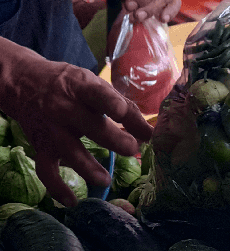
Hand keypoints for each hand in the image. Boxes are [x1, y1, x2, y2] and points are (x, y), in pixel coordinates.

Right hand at [5, 53, 152, 206]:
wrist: (25, 84)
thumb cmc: (72, 85)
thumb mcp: (96, 86)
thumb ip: (124, 107)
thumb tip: (150, 133)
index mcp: (83, 89)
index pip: (98, 95)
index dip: (111, 103)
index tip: (122, 112)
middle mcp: (66, 109)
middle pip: (91, 127)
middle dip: (114, 140)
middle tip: (133, 149)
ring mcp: (52, 129)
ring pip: (70, 152)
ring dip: (89, 169)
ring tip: (107, 180)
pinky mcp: (41, 146)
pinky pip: (47, 171)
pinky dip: (57, 188)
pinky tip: (72, 201)